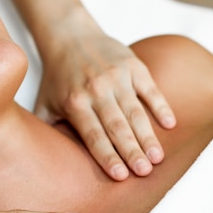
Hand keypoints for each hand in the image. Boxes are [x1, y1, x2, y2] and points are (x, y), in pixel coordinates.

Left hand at [34, 9, 175, 180]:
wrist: (69, 35)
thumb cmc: (58, 76)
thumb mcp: (44, 103)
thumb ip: (46, 130)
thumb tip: (43, 163)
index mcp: (75, 103)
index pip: (93, 135)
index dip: (107, 156)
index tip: (121, 176)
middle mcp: (96, 90)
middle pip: (117, 126)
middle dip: (131, 151)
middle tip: (145, 172)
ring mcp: (116, 76)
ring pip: (135, 111)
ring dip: (147, 136)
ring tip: (157, 158)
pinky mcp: (132, 65)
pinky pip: (150, 89)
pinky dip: (161, 106)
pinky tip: (170, 124)